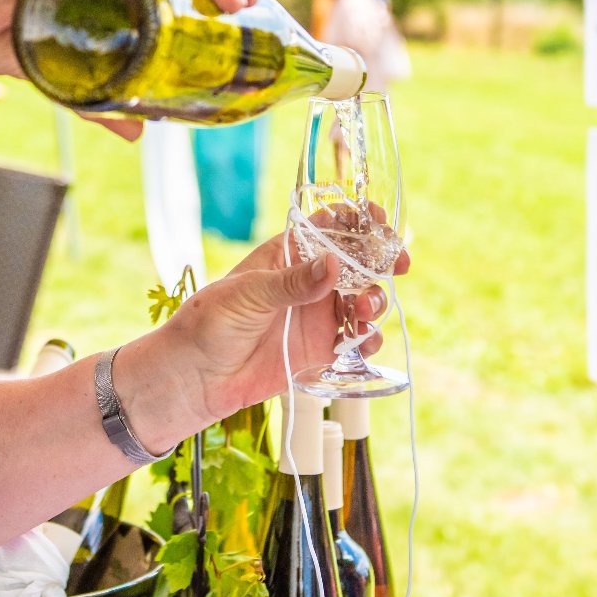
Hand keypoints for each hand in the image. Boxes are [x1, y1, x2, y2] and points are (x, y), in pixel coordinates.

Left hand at [116, 231, 408, 446]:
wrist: (198, 376)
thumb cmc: (210, 322)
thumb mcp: (249, 294)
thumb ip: (293, 283)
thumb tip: (335, 263)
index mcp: (289, 254)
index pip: (332, 227)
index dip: (361, 221)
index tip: (382, 224)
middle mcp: (310, 282)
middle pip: (359, 263)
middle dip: (382, 261)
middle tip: (398, 265)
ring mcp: (318, 315)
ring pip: (364, 300)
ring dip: (374, 301)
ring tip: (363, 311)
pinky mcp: (322, 349)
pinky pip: (357, 340)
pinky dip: (368, 339)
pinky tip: (363, 342)